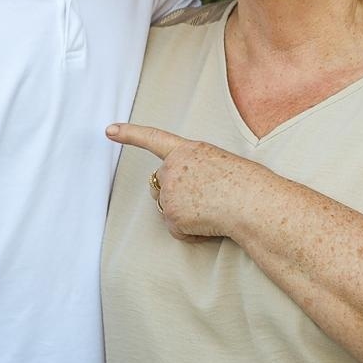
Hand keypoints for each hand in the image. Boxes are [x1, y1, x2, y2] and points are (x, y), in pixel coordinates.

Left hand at [105, 123, 267, 241]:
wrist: (253, 202)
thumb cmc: (247, 183)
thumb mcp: (219, 163)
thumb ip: (195, 169)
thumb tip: (185, 193)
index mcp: (187, 149)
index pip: (153, 138)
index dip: (129, 134)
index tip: (109, 130)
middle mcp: (173, 168)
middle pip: (161, 185)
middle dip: (176, 195)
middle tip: (207, 199)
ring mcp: (170, 192)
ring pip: (168, 208)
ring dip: (186, 214)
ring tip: (213, 210)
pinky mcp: (172, 215)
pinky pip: (176, 229)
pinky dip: (192, 232)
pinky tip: (210, 223)